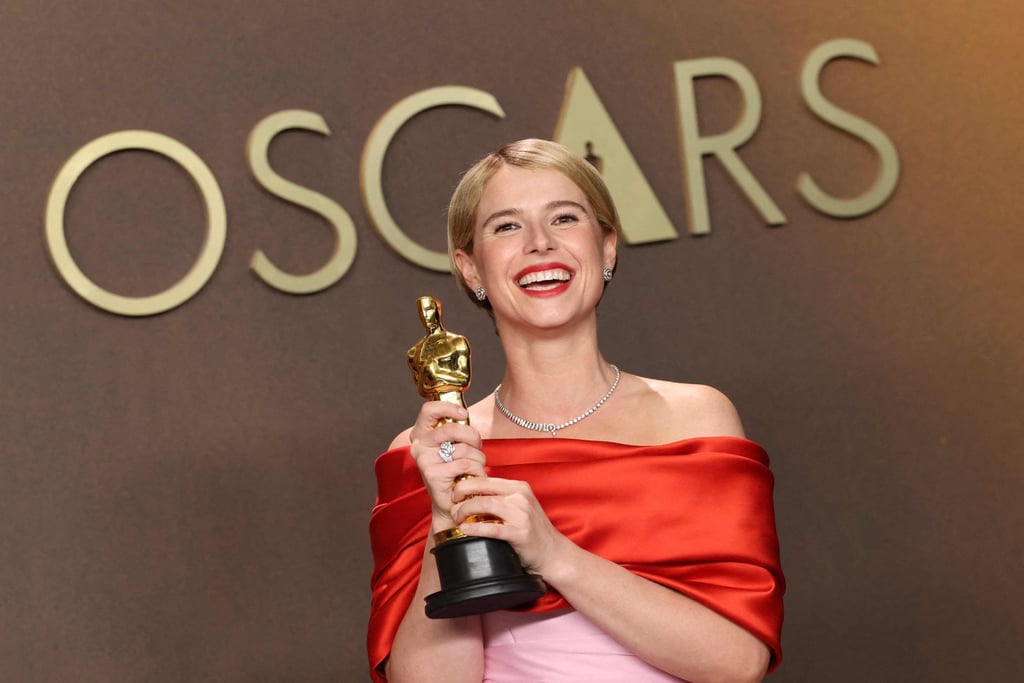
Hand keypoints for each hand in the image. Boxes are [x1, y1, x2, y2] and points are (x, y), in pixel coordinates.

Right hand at [408, 401, 486, 529]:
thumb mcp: (455, 444)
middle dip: (472, 437)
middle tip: (476, 446)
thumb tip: (464, 414)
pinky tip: (474, 477)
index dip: (448, 408)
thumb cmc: (456, 471)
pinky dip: (477, 471)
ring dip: (478, 458)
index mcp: (421, 434)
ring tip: (474, 467)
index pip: (429, 409)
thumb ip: (457, 429)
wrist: (451, 503)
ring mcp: (424, 460)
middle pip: (452, 428)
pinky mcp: (433, 475)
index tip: (464, 414)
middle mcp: (419, 445)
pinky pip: (465, 464)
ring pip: (463, 448)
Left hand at [449, 476, 568, 574]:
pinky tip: (464, 530)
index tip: (455, 493)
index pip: (486, 479)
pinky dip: (474, 528)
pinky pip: (491, 528)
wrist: (553, 553)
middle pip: (483, 489)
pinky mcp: (520, 533)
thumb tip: (473, 492)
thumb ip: (502, 497)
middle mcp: (521, 497)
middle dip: (462, 494)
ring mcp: (521, 514)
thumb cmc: (532, 531)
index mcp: (519, 487)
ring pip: (485, 504)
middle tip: (452, 504)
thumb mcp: (520, 506)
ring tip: (457, 517)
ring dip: (465, 511)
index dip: (466, 484)